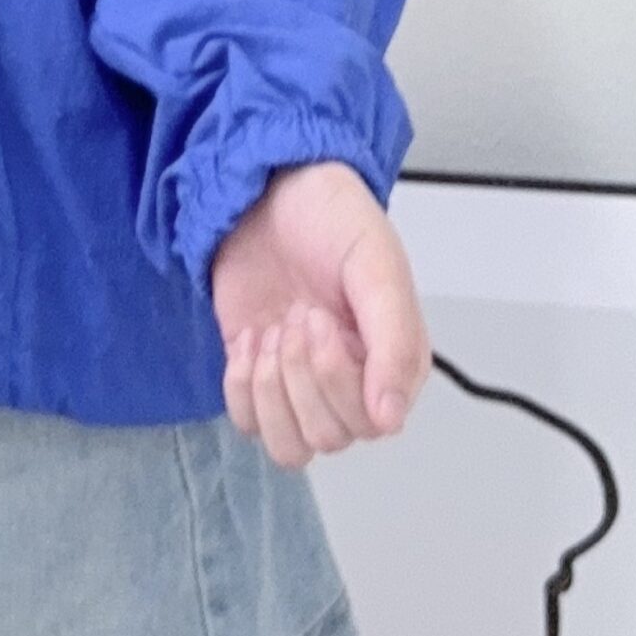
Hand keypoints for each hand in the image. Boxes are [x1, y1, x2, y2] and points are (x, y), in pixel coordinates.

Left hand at [212, 159, 430, 469]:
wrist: (267, 189)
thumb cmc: (329, 218)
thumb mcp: (375, 266)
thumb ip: (395, 341)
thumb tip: (391, 419)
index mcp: (394, 362)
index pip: (370, 423)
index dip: (337, 378)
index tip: (321, 317)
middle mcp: (354, 382)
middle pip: (330, 437)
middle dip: (301, 375)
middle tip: (298, 316)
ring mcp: (302, 382)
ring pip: (291, 446)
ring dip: (271, 393)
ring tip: (272, 335)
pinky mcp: (257, 376)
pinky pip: (248, 424)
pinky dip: (240, 388)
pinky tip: (249, 339)